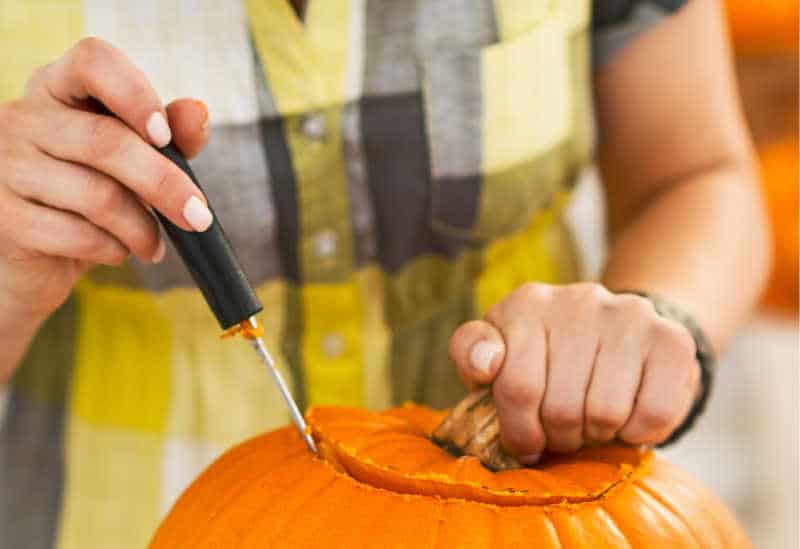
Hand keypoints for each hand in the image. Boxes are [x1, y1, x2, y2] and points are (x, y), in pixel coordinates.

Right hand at [0, 37, 210, 324]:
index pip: (93, 62)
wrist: (31, 254)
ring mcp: (5, 166)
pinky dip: (114, 249)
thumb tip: (198, 113)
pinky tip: (120, 252)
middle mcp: (23, 118)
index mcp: (58, 90)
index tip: (165, 136)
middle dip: (164, 184)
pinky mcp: (3, 218)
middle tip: (198, 216)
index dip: (136, 94)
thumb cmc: (88, 195)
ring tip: (154, 244)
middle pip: (106, 141)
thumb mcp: (131, 160)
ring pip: (98, 195)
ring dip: (142, 228)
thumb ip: (169, 135)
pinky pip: (78, 235)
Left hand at [449, 283, 699, 463]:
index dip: (520, 431)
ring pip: (606, 413)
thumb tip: (485, 363)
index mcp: (526, 304)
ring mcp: (629, 315)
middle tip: (563, 432)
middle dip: (559, 437)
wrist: (618, 335)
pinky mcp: (672, 339)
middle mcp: (578, 300)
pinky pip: (653, 414)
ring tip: (591, 423)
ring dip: (596, 436)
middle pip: (562, 407)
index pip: (518, 387)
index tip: (526, 441)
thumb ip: (473, 354)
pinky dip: (638, 434)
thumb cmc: (546, 358)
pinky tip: (626, 418)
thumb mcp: (500, 352)